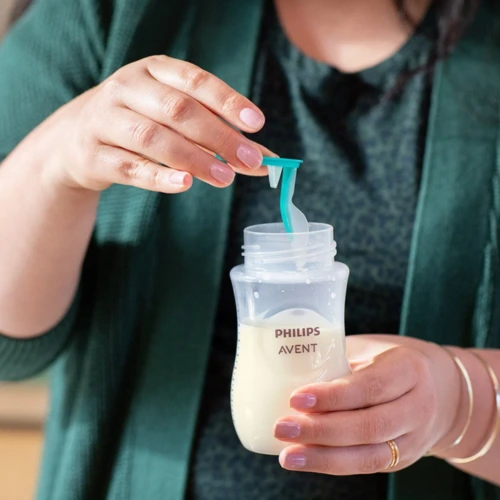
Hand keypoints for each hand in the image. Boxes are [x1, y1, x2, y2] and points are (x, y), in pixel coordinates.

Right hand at [45, 55, 272, 192]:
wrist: (76, 138)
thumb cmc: (140, 122)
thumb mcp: (173, 116)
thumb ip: (216, 133)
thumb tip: (266, 159)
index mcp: (153, 70)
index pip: (194, 80)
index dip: (227, 101)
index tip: (257, 124)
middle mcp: (126, 87)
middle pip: (178, 110)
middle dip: (219, 137)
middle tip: (250, 161)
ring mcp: (104, 119)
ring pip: (153, 138)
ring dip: (194, 159)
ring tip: (226, 178)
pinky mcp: (92, 154)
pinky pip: (129, 167)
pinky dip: (158, 177)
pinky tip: (185, 184)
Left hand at [274, 335, 460, 474]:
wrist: (442, 390)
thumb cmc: (390, 360)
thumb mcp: (371, 349)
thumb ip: (338, 358)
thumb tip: (286, 367)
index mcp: (409, 369)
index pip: (369, 386)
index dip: (333, 396)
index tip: (296, 398)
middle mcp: (418, 406)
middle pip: (368, 425)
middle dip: (320, 430)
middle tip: (281, 427)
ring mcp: (415, 438)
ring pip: (369, 455)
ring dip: (323, 457)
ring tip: (287, 455)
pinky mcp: (404, 458)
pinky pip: (367, 465)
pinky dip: (334, 464)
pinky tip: (306, 459)